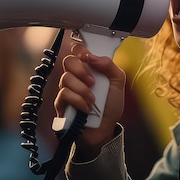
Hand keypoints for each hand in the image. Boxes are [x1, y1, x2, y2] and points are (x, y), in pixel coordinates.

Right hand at [54, 42, 125, 159]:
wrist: (105, 130)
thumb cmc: (110, 106)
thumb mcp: (119, 83)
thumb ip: (109, 66)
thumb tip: (93, 57)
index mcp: (89, 68)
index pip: (78, 51)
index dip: (80, 50)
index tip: (88, 57)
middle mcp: (76, 77)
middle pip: (68, 61)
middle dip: (81, 70)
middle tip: (93, 82)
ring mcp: (67, 90)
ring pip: (66, 78)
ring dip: (83, 90)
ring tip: (93, 100)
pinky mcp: (61, 104)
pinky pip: (64, 95)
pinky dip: (78, 101)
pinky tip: (87, 109)